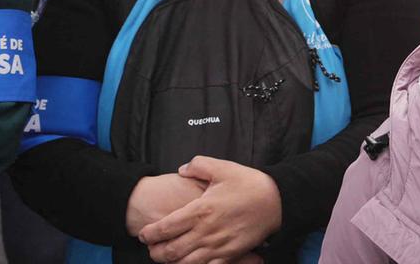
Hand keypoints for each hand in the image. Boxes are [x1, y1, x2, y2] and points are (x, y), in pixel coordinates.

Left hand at [138, 156, 282, 262]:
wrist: (277, 201)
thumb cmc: (249, 183)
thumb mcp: (222, 167)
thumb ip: (197, 165)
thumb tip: (181, 170)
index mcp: (200, 210)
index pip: (165, 227)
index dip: (150, 234)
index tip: (143, 233)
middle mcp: (206, 231)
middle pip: (170, 251)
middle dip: (155, 252)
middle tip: (150, 248)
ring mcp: (217, 246)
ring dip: (170, 263)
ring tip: (165, 258)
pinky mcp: (230, 256)